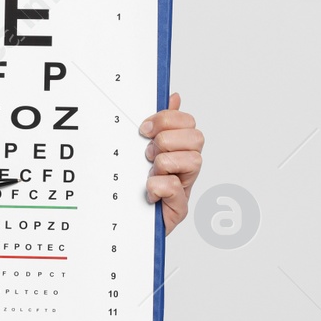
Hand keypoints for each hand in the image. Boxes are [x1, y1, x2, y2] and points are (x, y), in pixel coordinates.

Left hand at [140, 92, 203, 236]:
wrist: (123, 224)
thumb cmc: (133, 186)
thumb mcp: (139, 149)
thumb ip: (159, 124)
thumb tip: (174, 96)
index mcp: (178, 149)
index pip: (188, 122)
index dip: (167, 120)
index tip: (144, 129)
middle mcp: (185, 167)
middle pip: (197, 138)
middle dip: (167, 141)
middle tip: (148, 154)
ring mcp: (184, 187)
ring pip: (193, 160)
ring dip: (164, 164)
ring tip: (150, 173)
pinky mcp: (178, 209)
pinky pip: (175, 188)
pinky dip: (158, 186)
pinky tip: (149, 192)